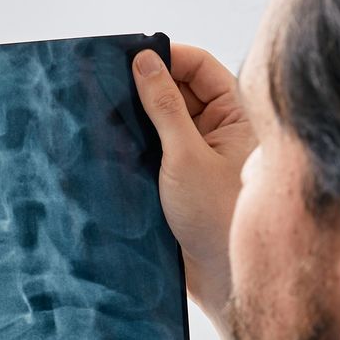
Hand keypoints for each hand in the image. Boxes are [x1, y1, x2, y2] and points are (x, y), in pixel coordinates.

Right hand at [133, 44, 255, 313]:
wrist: (222, 282)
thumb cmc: (216, 219)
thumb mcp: (185, 156)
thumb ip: (163, 107)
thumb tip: (144, 61)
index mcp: (235, 116)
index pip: (200, 67)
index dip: (167, 57)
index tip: (129, 57)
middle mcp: (219, 130)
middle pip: (179, 90)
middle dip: (146, 86)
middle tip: (108, 84)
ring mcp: (199, 154)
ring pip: (163, 120)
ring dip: (137, 117)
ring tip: (104, 113)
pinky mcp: (180, 180)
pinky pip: (155, 150)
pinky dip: (135, 144)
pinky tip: (111, 143)